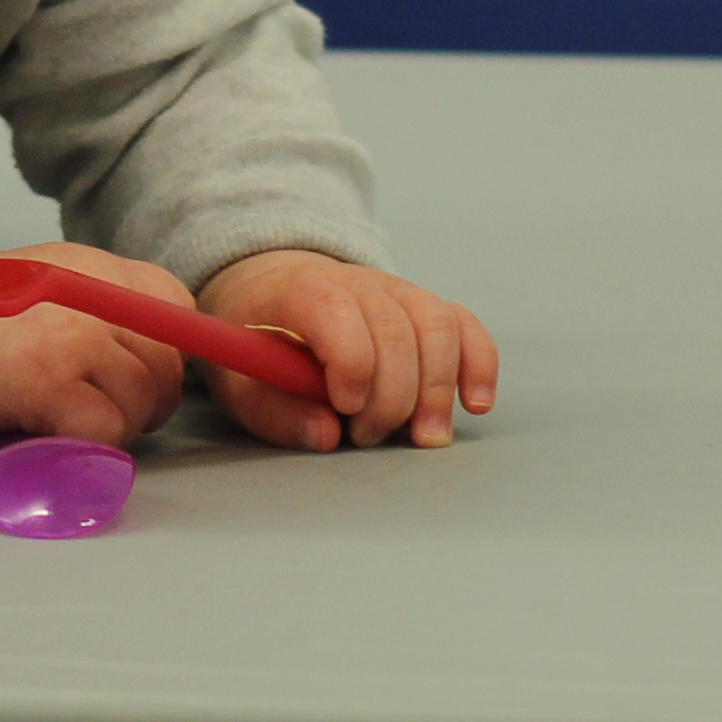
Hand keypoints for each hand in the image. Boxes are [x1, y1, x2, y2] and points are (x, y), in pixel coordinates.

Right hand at [0, 241, 193, 460]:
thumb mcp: (47, 290)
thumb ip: (102, 307)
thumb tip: (161, 352)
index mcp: (92, 267)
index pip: (174, 303)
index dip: (167, 349)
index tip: (141, 374)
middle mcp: (92, 294)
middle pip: (166, 361)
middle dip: (145, 400)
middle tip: (101, 412)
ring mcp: (76, 336)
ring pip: (141, 402)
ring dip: (113, 427)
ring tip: (65, 422)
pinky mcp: (52, 382)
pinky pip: (107, 431)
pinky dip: (86, 447)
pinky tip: (49, 432)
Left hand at [197, 249, 498, 450]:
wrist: (277, 288)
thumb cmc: (261, 341)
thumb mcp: (242, 380)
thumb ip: (276, 411)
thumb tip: (326, 435)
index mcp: (301, 291)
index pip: (336, 312)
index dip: (351, 362)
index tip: (345, 407)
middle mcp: (357, 283)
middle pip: (394, 330)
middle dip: (390, 397)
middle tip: (367, 436)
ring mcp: (397, 290)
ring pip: (437, 327)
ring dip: (438, 389)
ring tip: (424, 438)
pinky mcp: (426, 307)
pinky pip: (465, 326)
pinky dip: (479, 364)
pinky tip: (475, 404)